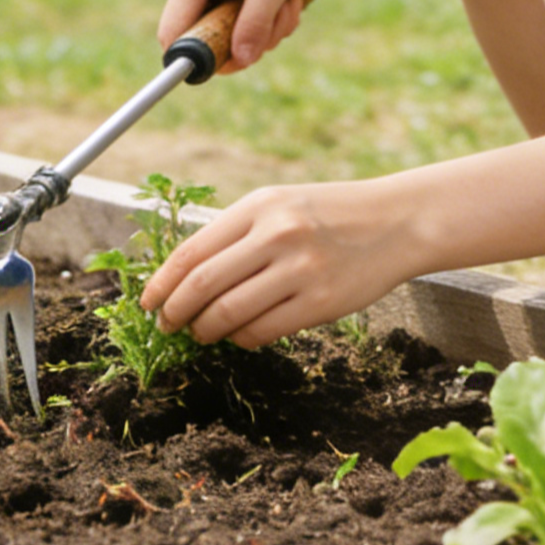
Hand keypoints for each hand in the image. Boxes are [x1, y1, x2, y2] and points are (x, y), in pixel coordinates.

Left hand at [139, 181, 416, 347]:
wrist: (397, 221)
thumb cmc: (330, 215)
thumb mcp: (281, 205)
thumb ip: (237, 234)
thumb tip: (184, 278)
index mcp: (259, 206)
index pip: (192, 251)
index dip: (161, 283)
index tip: (147, 302)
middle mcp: (277, 234)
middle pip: (202, 286)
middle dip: (175, 313)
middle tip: (166, 326)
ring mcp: (301, 269)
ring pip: (229, 314)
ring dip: (206, 331)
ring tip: (202, 333)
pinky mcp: (322, 302)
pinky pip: (263, 331)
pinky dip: (242, 339)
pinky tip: (239, 336)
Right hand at [159, 0, 317, 74]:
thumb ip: (256, 23)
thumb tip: (240, 60)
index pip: (174, 35)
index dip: (201, 58)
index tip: (241, 60)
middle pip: (202, 39)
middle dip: (246, 40)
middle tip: (281, 20)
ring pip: (220, 35)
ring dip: (261, 32)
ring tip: (287, 4)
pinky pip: (227, 25)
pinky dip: (258, 22)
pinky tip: (279, 1)